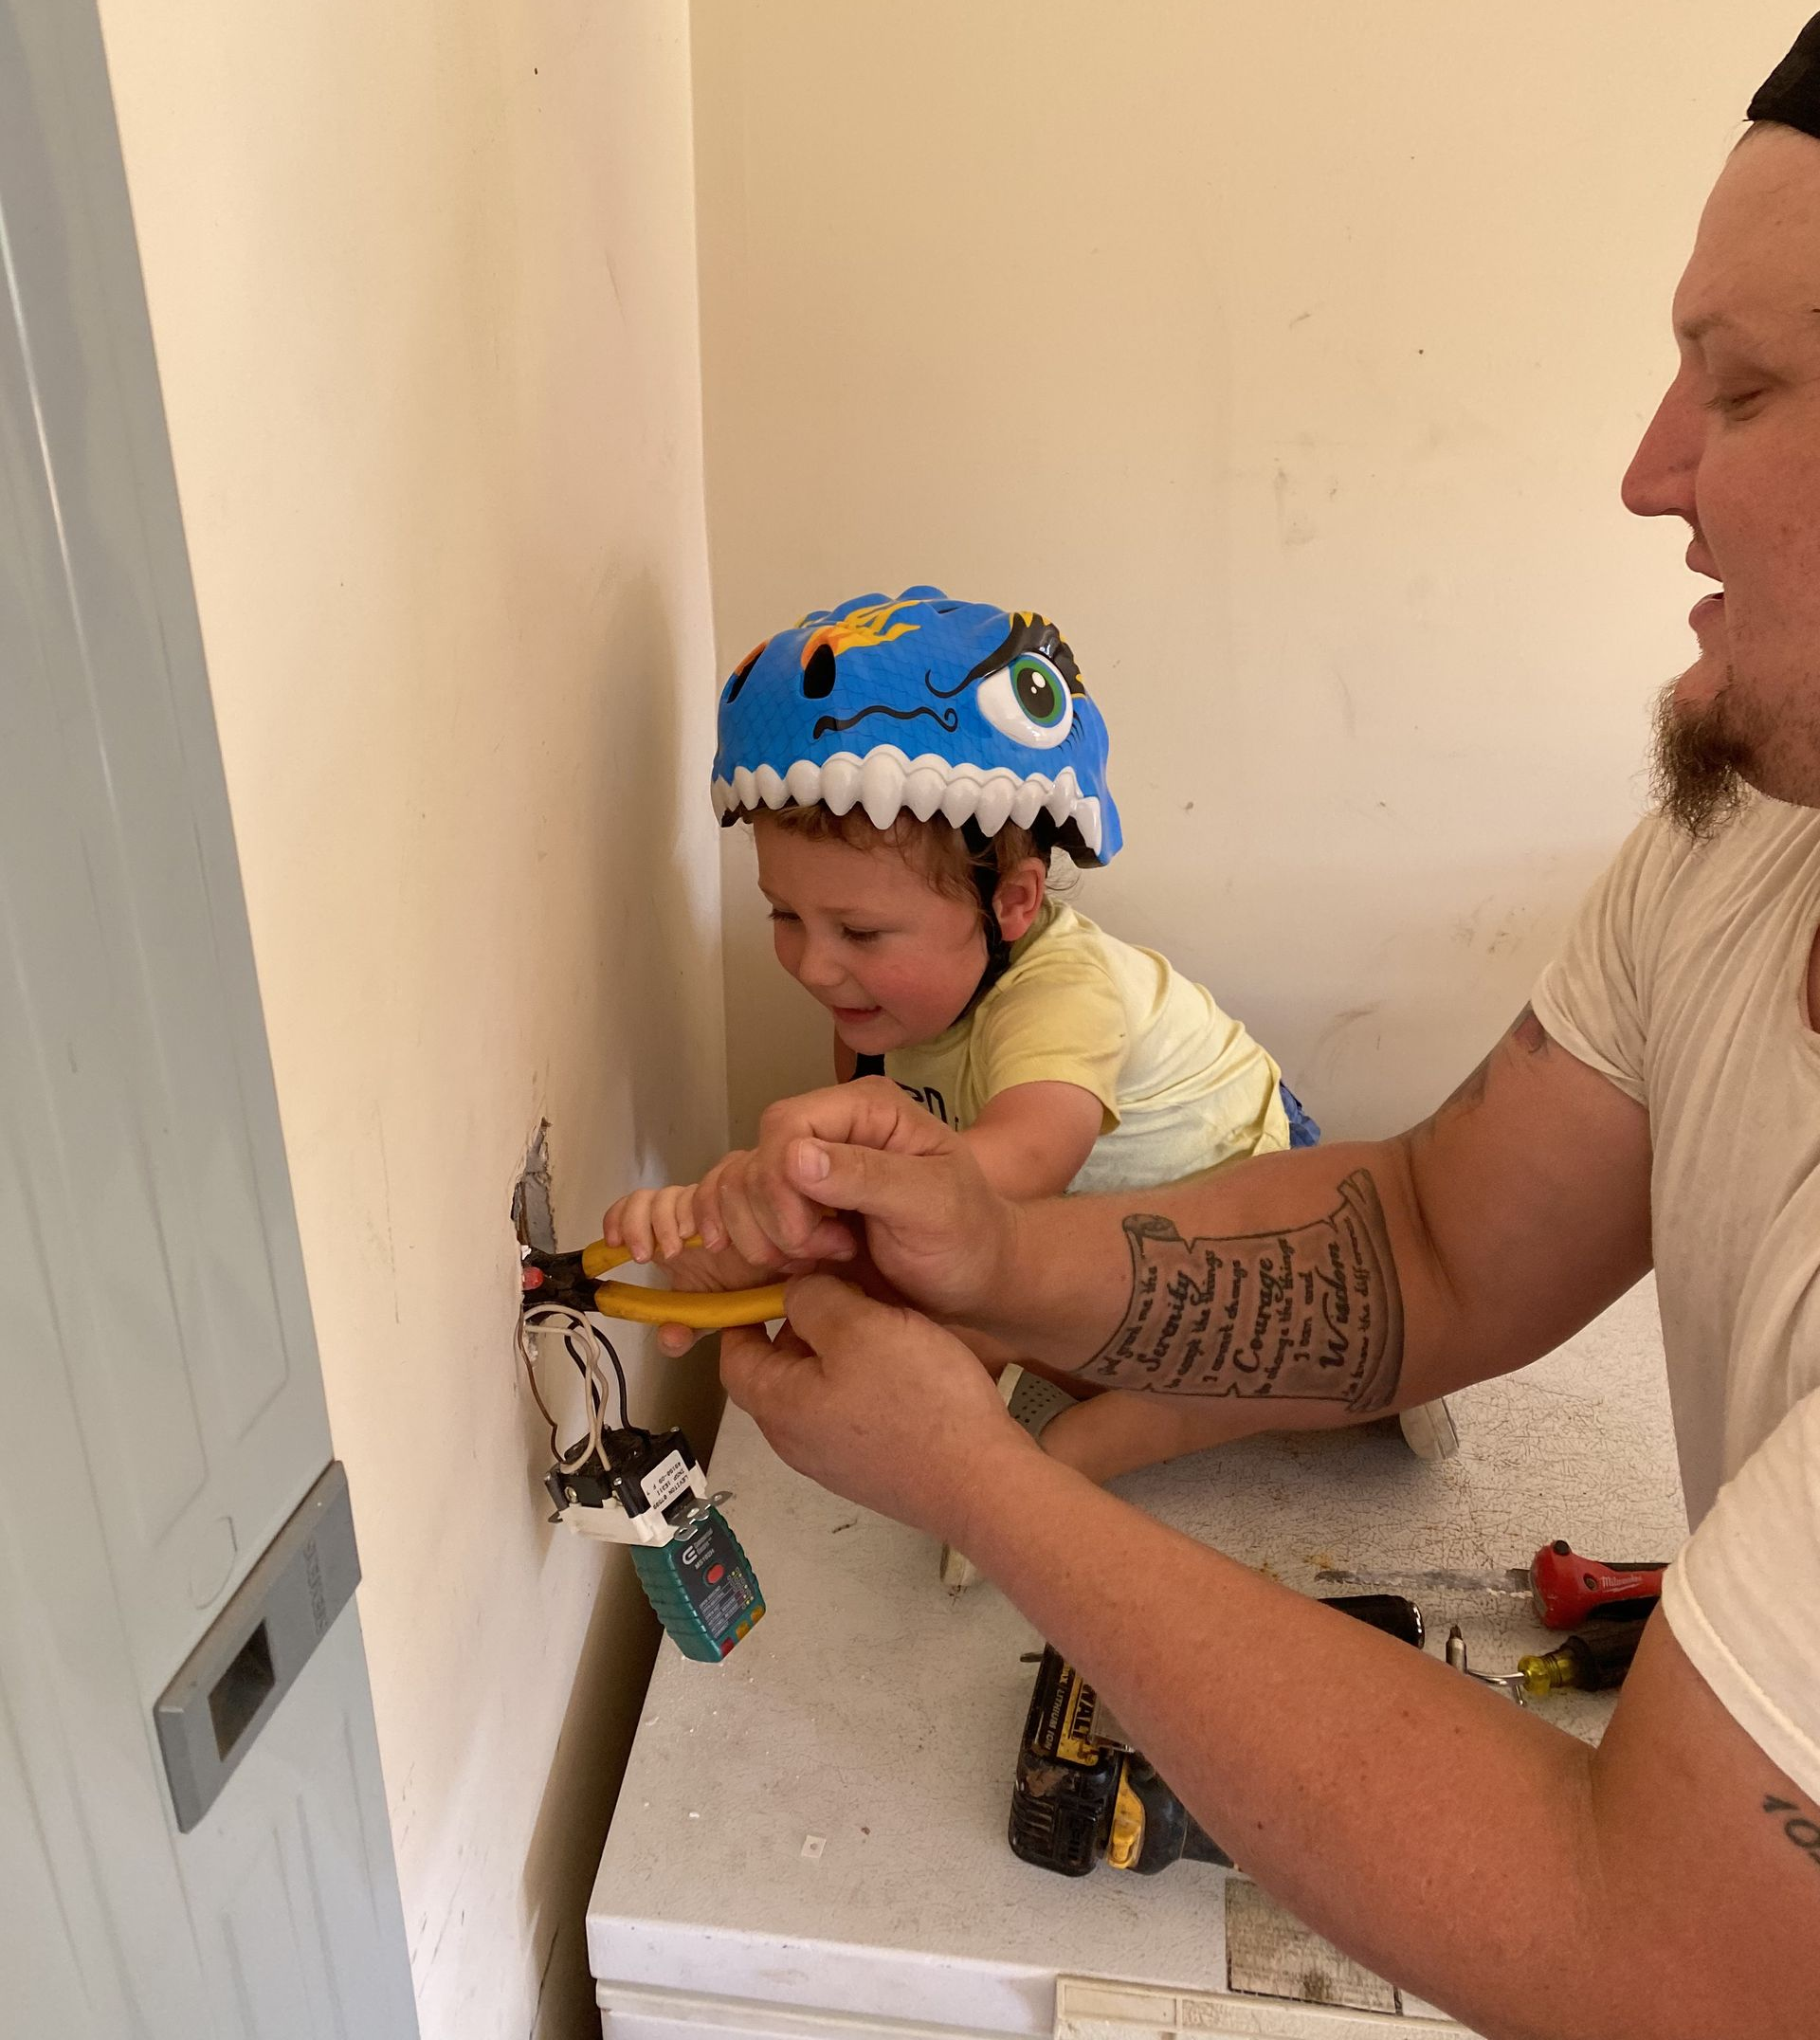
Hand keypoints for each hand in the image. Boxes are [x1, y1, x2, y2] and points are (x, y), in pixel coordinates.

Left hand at [602, 1177, 801, 1356]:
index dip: (620, 1218)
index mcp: (673, 1236)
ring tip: (687, 1248)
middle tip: (652, 1256)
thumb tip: (669, 1336)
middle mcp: (688, 1213)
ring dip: (672, 1218)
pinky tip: (714, 1230)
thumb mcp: (711, 1316)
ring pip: (679, 1191)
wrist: (792, 1275)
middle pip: (649, 1198)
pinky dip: (707, 1204)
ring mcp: (714, 1199)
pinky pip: (718, 1180)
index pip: (636, 1208)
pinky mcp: (743, 1184)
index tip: (616, 1245)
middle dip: (642, 1224)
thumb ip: (685, 1330)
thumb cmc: (748, 1287)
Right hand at [704, 1078, 1015, 1320]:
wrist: (972, 1279)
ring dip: (760, 1236)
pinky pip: (734, 1205)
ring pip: (737, 1185)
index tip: (814, 1239)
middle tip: (828, 1254)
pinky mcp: (790, 1202)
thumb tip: (794, 1156)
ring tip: (816, 1261)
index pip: (786, 1125)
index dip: (781, 1184)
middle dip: (775, 1219)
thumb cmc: (966, 1238)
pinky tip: (769, 1264)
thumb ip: (868, 1175)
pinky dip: (738, 1236)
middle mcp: (829, 1126)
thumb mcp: (932, 1204)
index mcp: (867, 1109)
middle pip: (756, 1159)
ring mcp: (805, 1165)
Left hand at [720, 1274, 1037, 1542]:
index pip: (734, 1358)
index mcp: (779, 1407)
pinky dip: (862, 1380)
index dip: (744, 1315)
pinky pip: (851, 1413)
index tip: (770, 1282)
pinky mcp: (873, 1468)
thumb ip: (815, 1300)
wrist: (981, 1481)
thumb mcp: (860, 1326)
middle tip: (839, 1291)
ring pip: (818, 1391)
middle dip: (799, 1328)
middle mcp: (797, 1442)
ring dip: (836, 1352)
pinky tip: (903, 1364)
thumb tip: (794, 1294)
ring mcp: (836, 1461)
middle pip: (778, 1374)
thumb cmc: (918, 1402)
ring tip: (877, 1321)